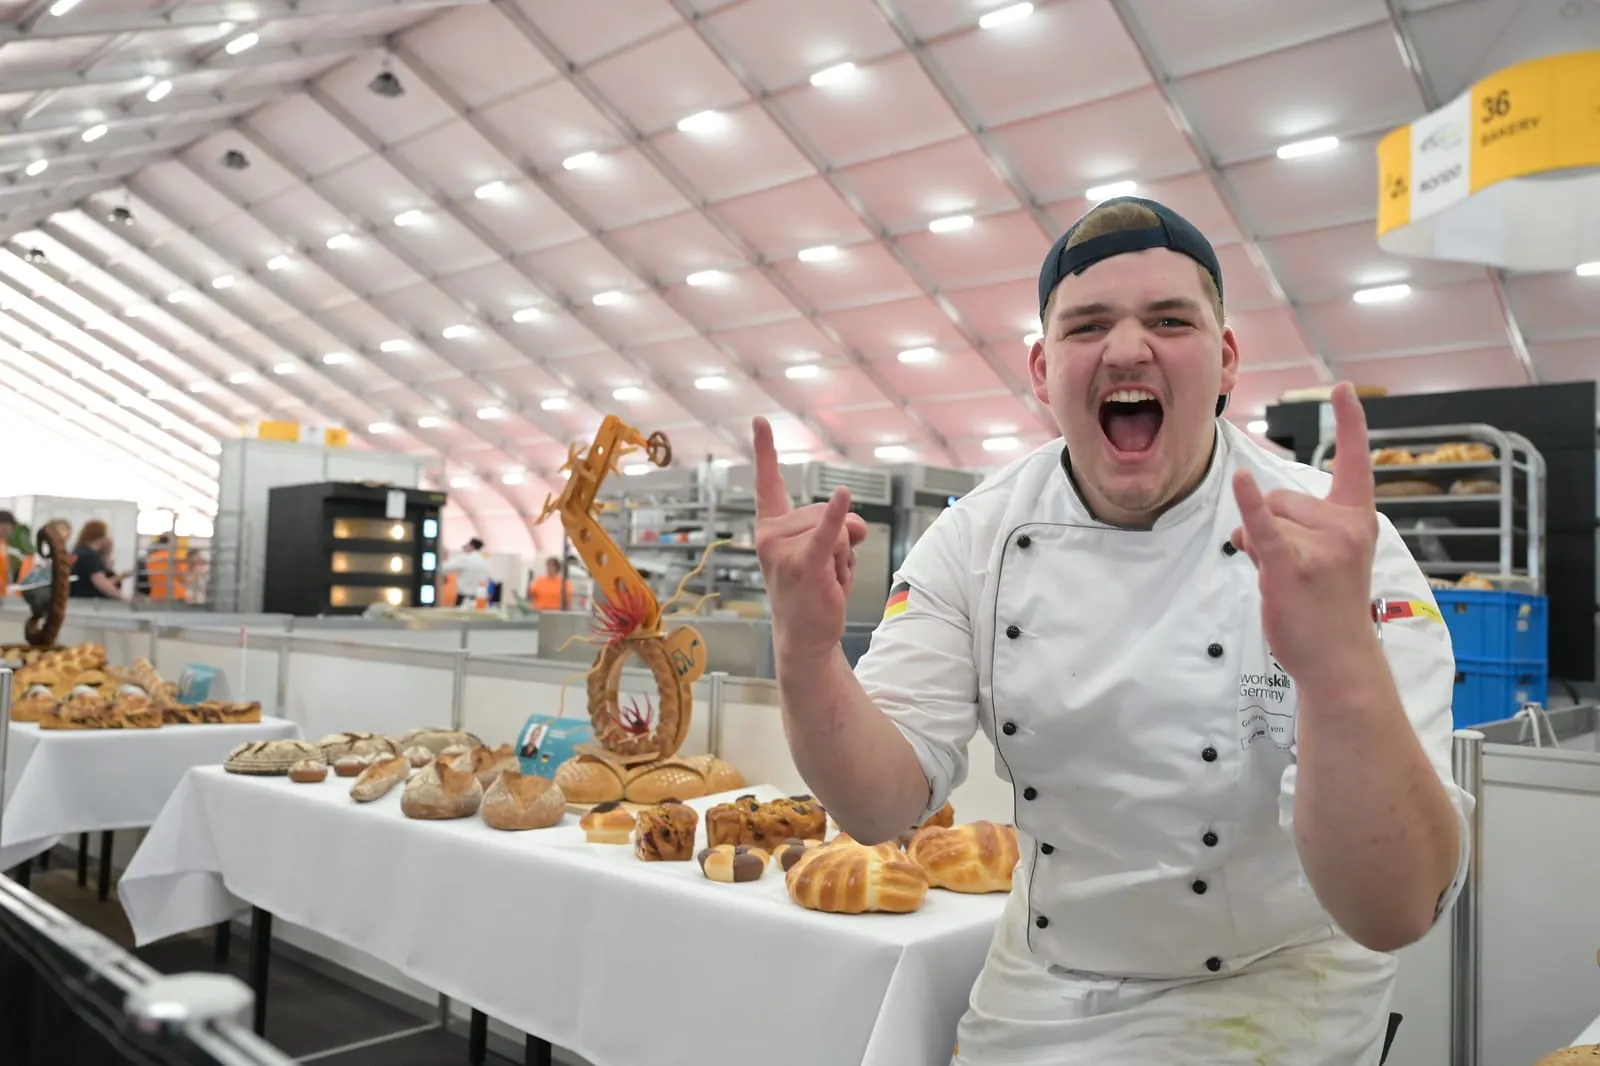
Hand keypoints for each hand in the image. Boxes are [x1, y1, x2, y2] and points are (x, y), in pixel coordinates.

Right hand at [751, 417, 868, 664]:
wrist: (805, 637)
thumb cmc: (812, 593)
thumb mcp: (825, 550)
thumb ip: (837, 525)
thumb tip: (852, 519)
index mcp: (771, 527)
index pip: (768, 482)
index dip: (765, 450)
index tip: (759, 421)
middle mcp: (771, 535)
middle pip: (826, 509)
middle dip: (840, 535)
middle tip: (826, 567)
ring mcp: (784, 551)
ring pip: (838, 527)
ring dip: (844, 554)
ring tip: (827, 578)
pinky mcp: (804, 565)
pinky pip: (827, 535)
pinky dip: (838, 518)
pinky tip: (843, 497)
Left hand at [1230, 382, 1379, 687]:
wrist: (1339, 660)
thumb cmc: (1329, 610)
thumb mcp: (1324, 559)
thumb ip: (1290, 529)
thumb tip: (1245, 525)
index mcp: (1357, 519)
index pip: (1355, 461)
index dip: (1349, 422)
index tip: (1341, 388)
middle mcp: (1345, 526)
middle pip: (1281, 495)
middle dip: (1273, 526)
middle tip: (1295, 569)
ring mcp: (1321, 546)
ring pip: (1264, 516)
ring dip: (1260, 544)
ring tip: (1286, 580)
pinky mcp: (1292, 565)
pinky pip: (1264, 526)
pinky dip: (1249, 505)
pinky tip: (1239, 481)